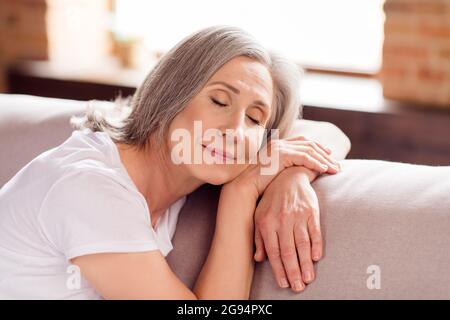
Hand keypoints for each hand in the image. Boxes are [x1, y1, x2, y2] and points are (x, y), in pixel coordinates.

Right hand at [230, 135, 339, 197]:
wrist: (244, 187)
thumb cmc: (256, 185)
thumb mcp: (273, 174)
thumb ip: (283, 169)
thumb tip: (295, 174)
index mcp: (277, 146)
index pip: (302, 142)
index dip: (317, 148)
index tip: (329, 156)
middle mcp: (279, 143)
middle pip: (309, 144)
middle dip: (325, 154)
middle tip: (337, 164)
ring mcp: (280, 147)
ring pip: (310, 150)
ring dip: (325, 160)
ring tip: (335, 169)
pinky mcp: (282, 155)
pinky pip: (305, 157)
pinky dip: (317, 163)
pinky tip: (325, 170)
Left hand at [254, 166, 324, 292]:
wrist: (289, 177)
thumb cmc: (272, 200)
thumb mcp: (259, 216)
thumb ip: (259, 238)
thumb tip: (259, 258)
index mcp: (267, 223)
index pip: (273, 251)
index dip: (279, 269)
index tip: (284, 283)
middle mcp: (282, 220)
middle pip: (288, 251)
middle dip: (293, 271)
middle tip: (298, 287)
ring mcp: (297, 215)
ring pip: (302, 244)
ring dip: (305, 264)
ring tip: (308, 278)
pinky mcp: (311, 211)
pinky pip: (314, 231)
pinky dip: (316, 245)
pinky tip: (316, 258)